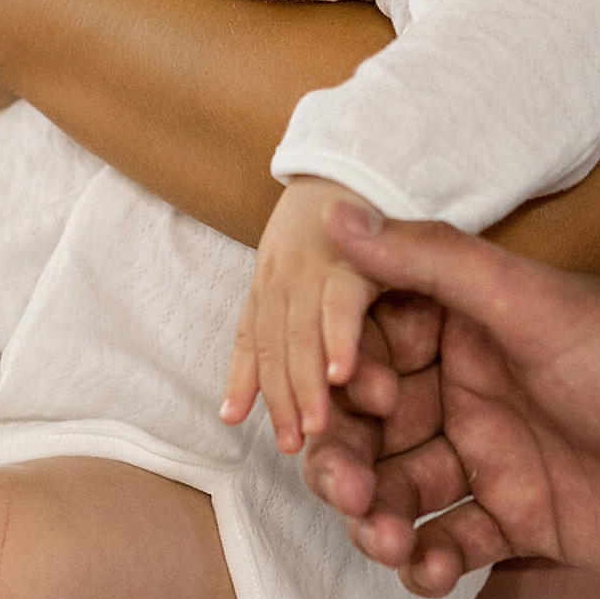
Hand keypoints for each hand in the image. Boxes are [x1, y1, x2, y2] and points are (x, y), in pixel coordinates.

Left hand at [223, 179, 375, 454]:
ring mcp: (318, 262)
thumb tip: (229, 413)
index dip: (251, 385)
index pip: (255, 339)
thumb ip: (265, 343)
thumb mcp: (295, 280)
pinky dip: (339, 339)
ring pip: (302, 331)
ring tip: (315, 428)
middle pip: (276, 343)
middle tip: (295, 444)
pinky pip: (343, 302)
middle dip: (283, 396)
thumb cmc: (337, 228)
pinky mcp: (358, 252)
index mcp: (273, 280)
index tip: (251, 428)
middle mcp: (286, 272)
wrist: (370, 154)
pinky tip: (342, 376)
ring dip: (305, 382)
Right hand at [299, 204, 599, 596]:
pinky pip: (448, 541)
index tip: (336, 402)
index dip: (338, 375)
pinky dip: (426, 560)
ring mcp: (496, 456)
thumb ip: (435, 262)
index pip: (367, 342)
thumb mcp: (537, 305)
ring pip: (399, 488)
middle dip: (344, 460)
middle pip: (370, 425)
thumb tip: (337, 211)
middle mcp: (473, 386)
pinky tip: (432, 567)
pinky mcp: (522, 519)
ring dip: (375, 516)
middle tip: (348, 492)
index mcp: (471, 324)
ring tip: (386, 539)